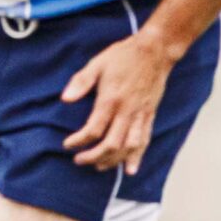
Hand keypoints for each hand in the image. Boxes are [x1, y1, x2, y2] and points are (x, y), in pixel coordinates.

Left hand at [62, 33, 175, 171]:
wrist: (155, 51)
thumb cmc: (123, 56)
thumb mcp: (97, 64)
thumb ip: (80, 82)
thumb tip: (65, 99)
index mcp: (111, 100)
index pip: (93, 129)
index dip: (79, 141)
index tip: (67, 144)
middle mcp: (127, 111)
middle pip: (111, 144)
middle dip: (93, 156)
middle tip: (79, 160)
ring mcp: (140, 115)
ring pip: (128, 146)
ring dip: (113, 160)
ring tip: (99, 167)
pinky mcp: (150, 115)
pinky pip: (145, 140)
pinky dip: (137, 156)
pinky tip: (131, 169)